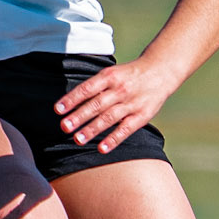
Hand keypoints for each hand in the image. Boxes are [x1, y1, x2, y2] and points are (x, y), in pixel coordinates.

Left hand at [55, 56, 173, 154]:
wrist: (161, 70)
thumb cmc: (128, 75)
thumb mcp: (112, 73)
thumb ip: (94, 87)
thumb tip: (69, 104)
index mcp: (109, 76)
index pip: (87, 88)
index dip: (72, 99)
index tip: (58, 110)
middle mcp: (120, 89)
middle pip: (97, 104)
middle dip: (79, 116)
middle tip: (64, 127)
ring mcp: (131, 103)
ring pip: (109, 117)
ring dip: (92, 129)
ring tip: (77, 140)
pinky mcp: (142, 115)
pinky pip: (126, 128)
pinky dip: (114, 139)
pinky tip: (102, 149)